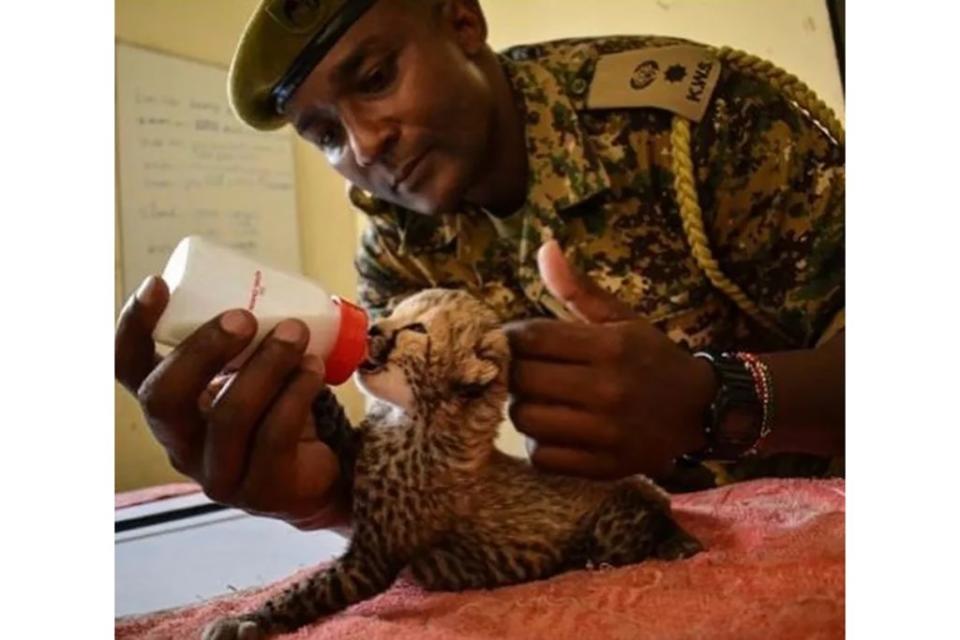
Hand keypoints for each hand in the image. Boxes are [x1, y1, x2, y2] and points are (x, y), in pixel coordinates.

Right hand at [115, 276, 346, 528]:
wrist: (315, 476)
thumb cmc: (274, 411)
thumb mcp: (248, 373)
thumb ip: (244, 340)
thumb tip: (267, 278)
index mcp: (169, 407)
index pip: (127, 370)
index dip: (133, 329)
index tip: (158, 285)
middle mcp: (180, 444)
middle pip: (164, 399)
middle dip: (202, 350)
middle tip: (244, 316)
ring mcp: (217, 474)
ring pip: (227, 418)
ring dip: (265, 366)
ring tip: (296, 332)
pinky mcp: (261, 490)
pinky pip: (274, 437)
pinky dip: (296, 394)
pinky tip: (314, 368)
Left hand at [504, 241, 713, 479]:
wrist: (699, 410)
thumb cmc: (650, 358)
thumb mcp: (620, 318)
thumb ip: (578, 288)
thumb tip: (544, 246)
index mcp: (610, 346)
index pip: (531, 339)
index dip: (511, 338)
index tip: (513, 340)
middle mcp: (607, 389)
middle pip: (522, 381)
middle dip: (513, 373)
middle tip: (524, 371)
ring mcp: (605, 432)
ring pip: (525, 420)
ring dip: (523, 408)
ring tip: (539, 399)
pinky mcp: (602, 466)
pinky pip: (542, 457)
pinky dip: (540, 444)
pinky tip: (554, 429)